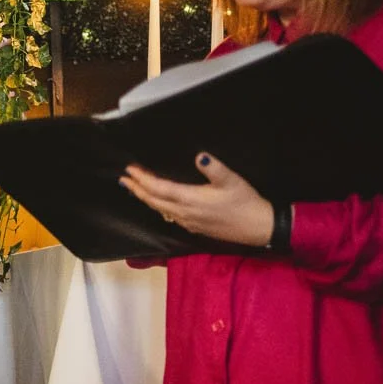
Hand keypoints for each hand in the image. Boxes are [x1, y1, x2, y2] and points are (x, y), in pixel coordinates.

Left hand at [120, 153, 274, 247]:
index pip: (158, 189)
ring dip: (145, 198)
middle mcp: (184, 212)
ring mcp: (187, 222)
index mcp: (190, 199)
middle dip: (136, 189)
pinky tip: (157, 203)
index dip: (142, 179)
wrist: (258, 228)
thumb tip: (200, 155)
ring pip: (159, 210)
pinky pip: (168, 216)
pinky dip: (157, 207)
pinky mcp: (193, 227)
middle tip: (124, 179)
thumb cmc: (246, 202)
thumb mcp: (232, 181)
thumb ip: (214, 168)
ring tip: (134, 189)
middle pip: (153, 201)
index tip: (130, 170)